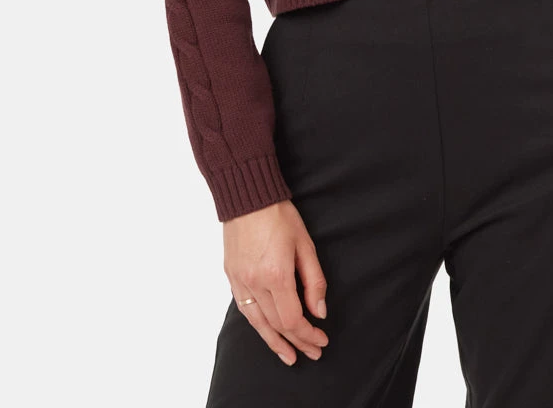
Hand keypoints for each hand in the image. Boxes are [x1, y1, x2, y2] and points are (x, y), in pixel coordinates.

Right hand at [223, 199, 329, 366]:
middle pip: (277, 325)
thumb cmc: (279, 215)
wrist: (247, 196)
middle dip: (297, 341)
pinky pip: (244, 309)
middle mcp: (255, 283)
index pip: (293, 320)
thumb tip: (319, 312)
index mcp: (276, 275)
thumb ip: (314, 280)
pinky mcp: (231, 276)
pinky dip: (257, 324)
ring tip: (288, 356)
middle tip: (312, 352)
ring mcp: (240, 281)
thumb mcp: (305, 244)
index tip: (321, 341)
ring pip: (257, 323)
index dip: (308, 335)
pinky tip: (267, 331)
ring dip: (274, 342)